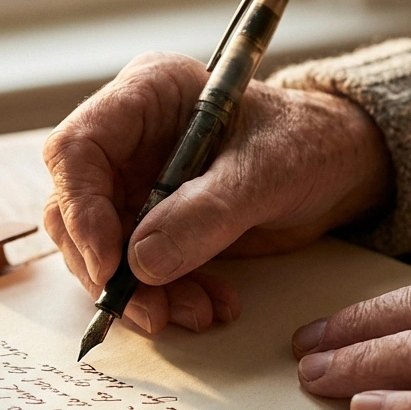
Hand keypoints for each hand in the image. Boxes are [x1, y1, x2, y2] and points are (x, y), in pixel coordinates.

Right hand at [43, 52, 391, 332]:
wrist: (336, 169)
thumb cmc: (306, 144)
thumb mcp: (266, 173)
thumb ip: (206, 214)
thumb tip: (142, 263)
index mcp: (145, 95)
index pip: (75, 151)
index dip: (81, 211)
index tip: (112, 267)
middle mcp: (125, 140)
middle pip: (74, 209)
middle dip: (109, 269)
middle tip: (152, 312)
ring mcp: (133, 183)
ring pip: (99, 249)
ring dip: (139, 293)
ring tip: (196, 314)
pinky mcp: (148, 225)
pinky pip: (133, 270)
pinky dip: (164, 297)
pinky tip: (208, 306)